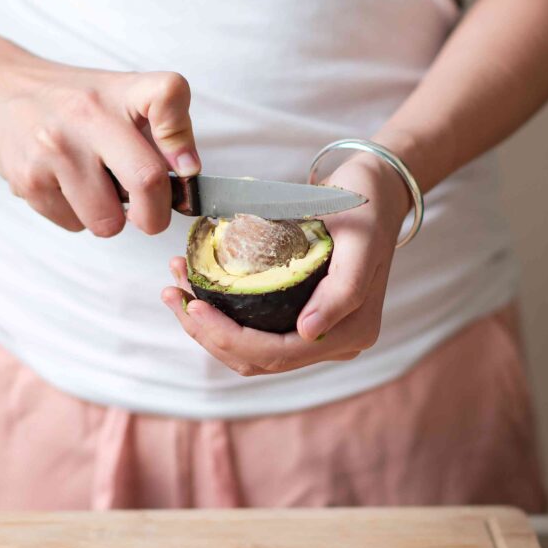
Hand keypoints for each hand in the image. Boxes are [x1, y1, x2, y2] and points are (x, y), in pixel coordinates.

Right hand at [0, 49, 198, 235]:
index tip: (184, 167)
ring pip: (108, 221)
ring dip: (108, 219)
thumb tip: (186, 177)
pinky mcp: (28, 179)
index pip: (168, 95)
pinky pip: (74, 225)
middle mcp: (88, 114)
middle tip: (148, 214)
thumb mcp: (116, 96)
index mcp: (120, 90)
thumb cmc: (69, 101)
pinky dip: (76, 217)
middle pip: (147, 180)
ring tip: (93, 189)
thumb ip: (157, 130)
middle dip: (155, 215)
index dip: (182, 137)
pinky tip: (63, 187)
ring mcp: (55, 148)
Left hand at [161, 153, 411, 375]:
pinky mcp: (299, 317)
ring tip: (176, 289)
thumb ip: (344, 290)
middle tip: (173, 294)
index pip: (279, 354)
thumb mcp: (361, 239)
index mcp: (352, 331)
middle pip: (258, 359)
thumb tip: (310, 334)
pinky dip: (220, 316)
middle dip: (207, 332)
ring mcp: (317, 332)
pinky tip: (195, 287)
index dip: (229, 337)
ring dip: (206, 327)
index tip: (194, 305)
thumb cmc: (365, 205)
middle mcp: (334, 341)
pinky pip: (254, 332)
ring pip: (250, 351)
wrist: (374, 188)